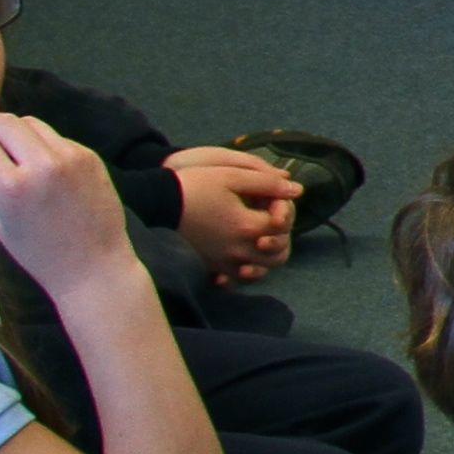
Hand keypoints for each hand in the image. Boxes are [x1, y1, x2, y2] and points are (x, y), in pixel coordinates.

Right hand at [0, 110, 141, 291]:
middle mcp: (42, 163)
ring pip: (32, 122)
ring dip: (11, 128)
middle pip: (3, 121)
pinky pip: (56, 137)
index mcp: (10, 185)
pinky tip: (34, 158)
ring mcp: (70, 156)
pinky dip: (39, 141)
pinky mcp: (90, 156)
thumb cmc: (37, 252)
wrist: (92, 264)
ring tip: (2, 142)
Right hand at [166, 149, 301, 282]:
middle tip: (269, 218)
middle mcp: (237, 251)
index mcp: (246, 227)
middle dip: (282, 235)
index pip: (283, 224)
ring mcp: (222, 262)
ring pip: (261, 270)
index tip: (270, 198)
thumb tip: (297, 190)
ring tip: (260, 235)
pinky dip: (246, 270)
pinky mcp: (210, 266)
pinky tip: (243, 255)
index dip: (284, 209)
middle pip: (279, 254)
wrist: (157, 203)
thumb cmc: (194, 185)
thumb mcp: (232, 174)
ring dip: (268, 255)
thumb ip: (268, 183)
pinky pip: (236, 278)